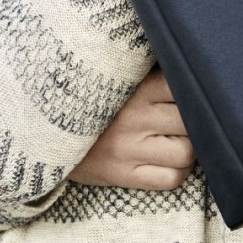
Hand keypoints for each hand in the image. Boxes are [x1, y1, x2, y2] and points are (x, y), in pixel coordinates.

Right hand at [69, 66, 196, 189]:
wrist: (47, 132)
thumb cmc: (92, 101)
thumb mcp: (116, 78)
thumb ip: (148, 72)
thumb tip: (191, 64)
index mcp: (134, 87)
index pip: (182, 86)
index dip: (194, 90)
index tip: (193, 92)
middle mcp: (133, 117)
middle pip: (191, 121)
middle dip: (196, 122)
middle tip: (189, 120)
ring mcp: (128, 149)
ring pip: (186, 152)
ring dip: (189, 149)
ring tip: (179, 141)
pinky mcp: (123, 175)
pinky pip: (171, 179)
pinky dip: (178, 172)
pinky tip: (169, 161)